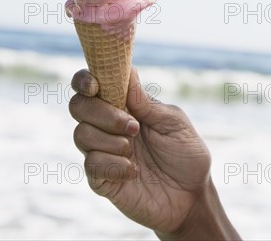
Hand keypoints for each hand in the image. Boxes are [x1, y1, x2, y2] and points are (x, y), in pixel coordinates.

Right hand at [69, 68, 230, 237]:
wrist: (192, 197)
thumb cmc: (186, 155)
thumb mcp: (173, 123)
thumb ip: (146, 102)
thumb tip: (127, 73)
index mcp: (123, 105)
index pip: (91, 85)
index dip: (84, 80)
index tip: (95, 86)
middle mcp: (106, 126)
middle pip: (78, 107)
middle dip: (102, 113)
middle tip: (134, 127)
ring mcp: (102, 152)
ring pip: (81, 135)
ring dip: (110, 141)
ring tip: (134, 151)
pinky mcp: (101, 179)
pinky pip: (91, 165)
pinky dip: (113, 165)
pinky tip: (134, 172)